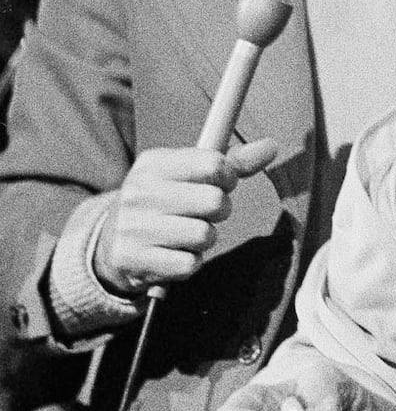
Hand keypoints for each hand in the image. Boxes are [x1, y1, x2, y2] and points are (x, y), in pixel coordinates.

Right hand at [96, 139, 277, 295]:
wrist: (111, 241)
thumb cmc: (161, 201)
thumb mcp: (186, 174)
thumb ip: (231, 161)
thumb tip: (271, 146)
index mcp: (153, 164)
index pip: (212, 163)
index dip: (228, 177)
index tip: (221, 183)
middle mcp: (139, 192)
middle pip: (214, 201)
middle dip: (219, 210)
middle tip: (204, 213)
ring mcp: (134, 227)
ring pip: (205, 235)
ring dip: (205, 238)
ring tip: (186, 233)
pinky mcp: (133, 259)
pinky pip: (189, 265)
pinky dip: (190, 262)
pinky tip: (174, 253)